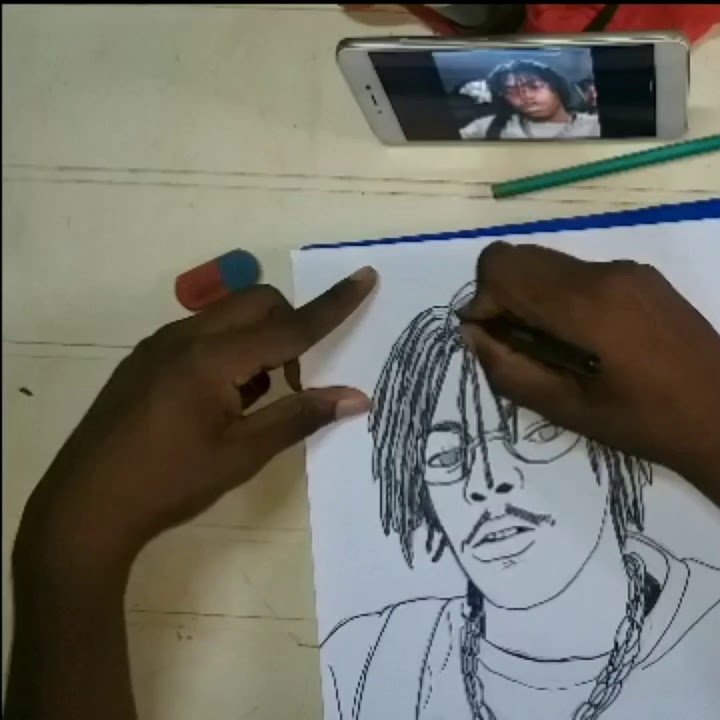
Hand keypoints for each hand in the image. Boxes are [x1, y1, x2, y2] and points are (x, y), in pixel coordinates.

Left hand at [16, 269, 377, 583]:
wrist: (86, 506)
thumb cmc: (170, 482)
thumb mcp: (243, 454)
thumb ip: (299, 416)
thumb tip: (357, 396)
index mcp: (212, 359)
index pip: (289, 326)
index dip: (333, 306)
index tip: (365, 277)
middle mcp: (185, 338)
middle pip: (257, 303)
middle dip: (290, 327)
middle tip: (296, 383)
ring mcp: (159, 346)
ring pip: (229, 317)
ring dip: (259, 341)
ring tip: (256, 400)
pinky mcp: (145, 361)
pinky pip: (202, 335)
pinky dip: (230, 352)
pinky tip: (222, 403)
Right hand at [460, 242, 719, 476]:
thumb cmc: (644, 424)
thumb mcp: (567, 410)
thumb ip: (511, 369)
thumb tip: (475, 334)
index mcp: (584, 304)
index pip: (501, 267)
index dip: (485, 303)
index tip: (500, 343)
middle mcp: (605, 272)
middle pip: (524, 259)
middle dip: (509, 299)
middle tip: (528, 350)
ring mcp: (630, 271)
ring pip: (556, 266)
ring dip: (541, 300)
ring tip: (565, 353)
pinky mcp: (648, 278)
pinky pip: (588, 276)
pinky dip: (572, 300)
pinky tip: (599, 346)